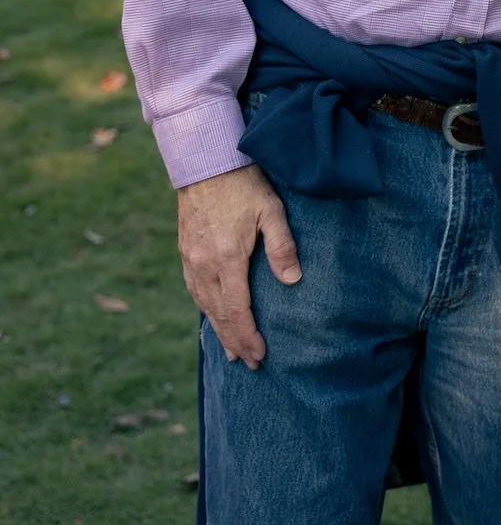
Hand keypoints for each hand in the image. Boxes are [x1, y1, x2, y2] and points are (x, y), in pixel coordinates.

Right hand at [176, 163, 300, 367]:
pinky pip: (194, 289)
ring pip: (204, 304)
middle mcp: (204, 264)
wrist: (205, 161)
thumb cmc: (244, 184)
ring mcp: (191, 259)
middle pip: (219, 314)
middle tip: (248, 363)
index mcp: (226, 258)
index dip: (247, 336)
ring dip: (218, 329)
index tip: (258, 355)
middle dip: (234, 340)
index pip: (237, 310)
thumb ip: (282, 246)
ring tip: (230, 349)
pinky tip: (212, 314)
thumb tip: (292, 280)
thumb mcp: (270, 210)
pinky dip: (205, 308)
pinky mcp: (185, 251)